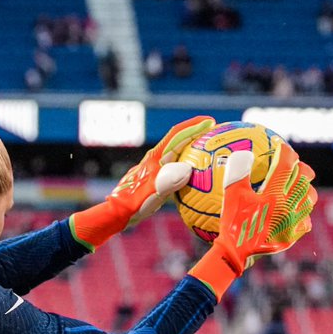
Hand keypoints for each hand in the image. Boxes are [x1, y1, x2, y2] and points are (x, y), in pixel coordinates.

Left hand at [69, 115, 216, 250]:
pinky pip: (176, 167)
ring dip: (192, 149)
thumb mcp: (153, 190)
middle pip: (178, 141)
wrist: (117, 212)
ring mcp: (155, 168)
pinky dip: (188, 165)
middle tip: (215, 133)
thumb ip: (168, 180)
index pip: (176, 135)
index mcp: (156, 157)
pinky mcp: (155, 178)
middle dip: (196, 134)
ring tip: (210, 150)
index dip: (193, 126)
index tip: (210, 122)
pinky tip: (196, 174)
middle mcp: (155, 159)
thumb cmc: (134, 201)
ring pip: (177, 154)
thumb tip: (187, 169)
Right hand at [190, 144, 316, 296]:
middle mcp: (289, 205)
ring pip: (309, 199)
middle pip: (304, 180)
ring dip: (305, 189)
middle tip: (295, 165)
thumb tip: (244, 153)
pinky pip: (306, 221)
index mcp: (274, 193)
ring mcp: (293, 222)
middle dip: (301, 168)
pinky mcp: (292, 235)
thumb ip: (238, 172)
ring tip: (298, 188)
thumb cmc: (232, 221)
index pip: (287, 165)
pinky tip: (295, 213)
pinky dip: (302, 214)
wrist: (236, 252)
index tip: (281, 147)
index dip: (286, 152)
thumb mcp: (231, 195)